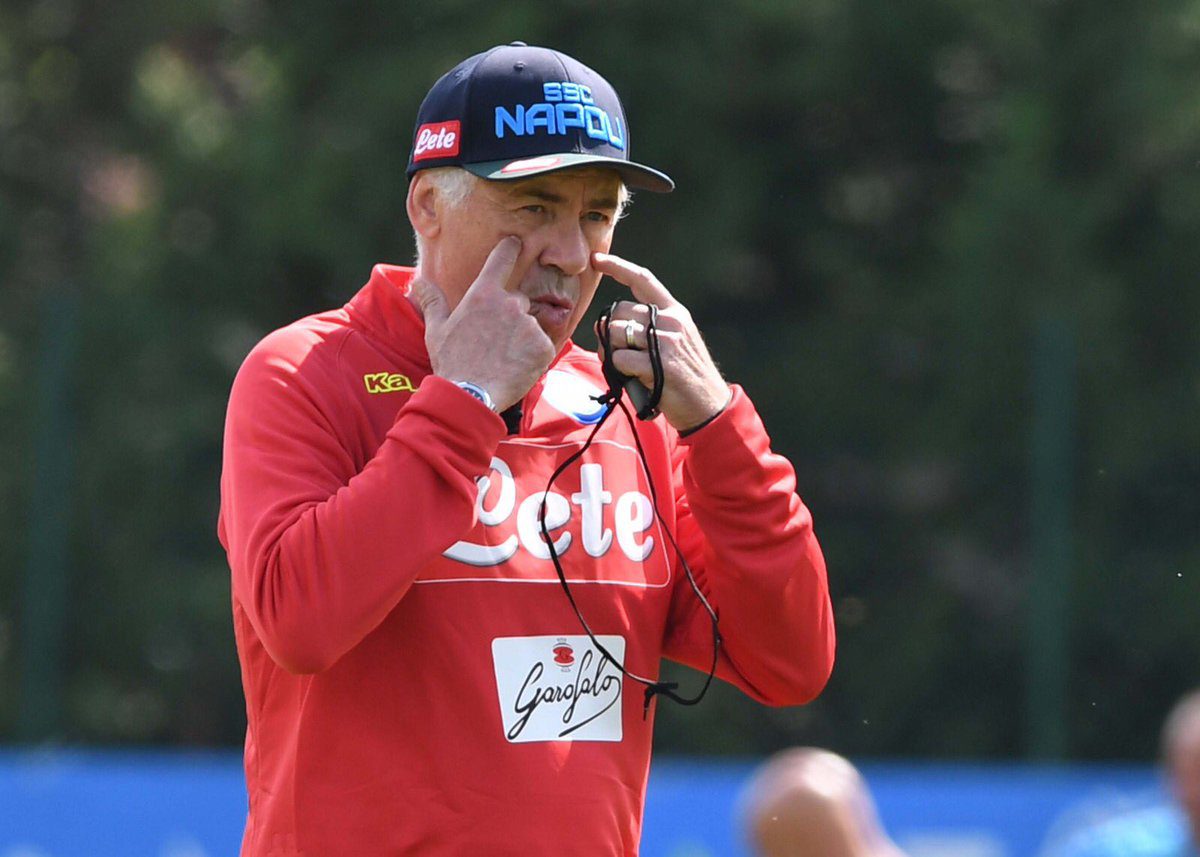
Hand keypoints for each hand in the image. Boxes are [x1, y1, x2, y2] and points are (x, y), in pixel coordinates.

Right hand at [411, 236, 555, 411]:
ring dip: (521, 337)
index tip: (516, 243)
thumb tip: (418, 282)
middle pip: (518, 300)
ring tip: (503, 358)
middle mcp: (510, 303)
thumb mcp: (437, 330)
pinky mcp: (544, 346)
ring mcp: (529, 324)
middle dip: (510, 316)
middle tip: (494, 341)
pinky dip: (533, 355)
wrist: (471, 395)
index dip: (511, 248)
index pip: (503, 258)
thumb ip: (432, 302)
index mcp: (484, 294)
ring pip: (530, 325)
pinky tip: (516, 367)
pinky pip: (542, 345)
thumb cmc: (452, 362)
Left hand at [591, 251, 730, 431]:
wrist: (709, 407)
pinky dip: (620, 372)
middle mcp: (671, 321)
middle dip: (609, 333)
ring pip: (615, 333)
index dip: (617, 267)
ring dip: (611, 354)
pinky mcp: (659, 364)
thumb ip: (647, 328)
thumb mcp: (675, 342)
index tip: (597, 259)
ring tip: (628, 370)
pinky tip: (636, 380)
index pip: (643, 279)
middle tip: (617, 355)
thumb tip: (606, 324)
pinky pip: (619, 358)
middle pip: (618, 311)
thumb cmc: (684, 378)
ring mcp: (666, 341)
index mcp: (675, 312)